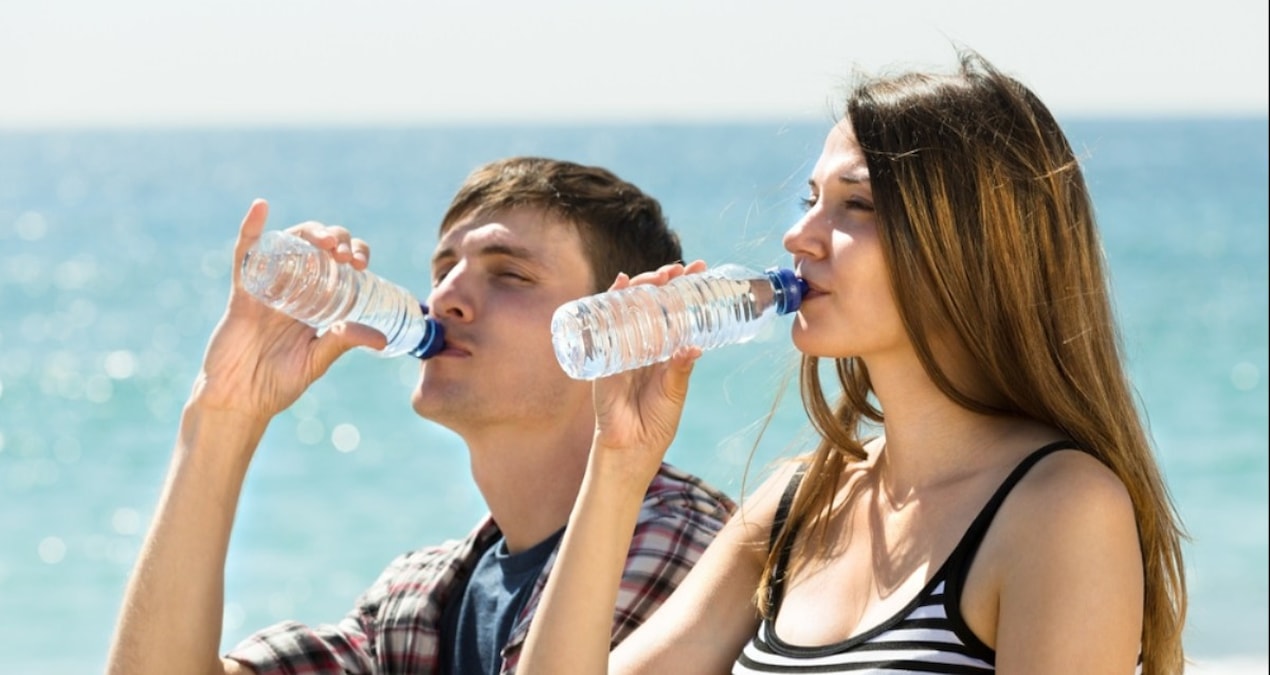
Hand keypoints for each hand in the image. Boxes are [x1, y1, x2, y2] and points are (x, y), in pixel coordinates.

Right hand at [187, 199, 386, 421]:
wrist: (238, 400)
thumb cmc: (276, 384)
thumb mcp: (317, 361)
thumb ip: (343, 341)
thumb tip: (382, 337)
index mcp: (316, 302)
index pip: (339, 265)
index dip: (354, 254)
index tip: (362, 264)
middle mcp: (293, 288)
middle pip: (317, 248)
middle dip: (336, 240)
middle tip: (346, 255)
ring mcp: (267, 287)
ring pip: (288, 245)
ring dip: (308, 233)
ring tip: (325, 240)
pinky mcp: (242, 292)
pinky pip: (245, 255)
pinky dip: (251, 229)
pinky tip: (261, 207)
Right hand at [588, 260, 707, 485]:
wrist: (630, 450)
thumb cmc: (655, 423)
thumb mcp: (674, 392)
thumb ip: (681, 369)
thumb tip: (695, 345)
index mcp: (663, 350)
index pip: (674, 311)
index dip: (684, 289)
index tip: (699, 270)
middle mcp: (642, 343)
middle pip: (651, 303)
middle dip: (664, 281)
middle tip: (679, 270)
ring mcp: (622, 346)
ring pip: (630, 307)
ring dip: (642, 285)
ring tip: (658, 275)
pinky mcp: (603, 355)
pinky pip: (606, 323)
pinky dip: (610, 301)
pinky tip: (620, 284)